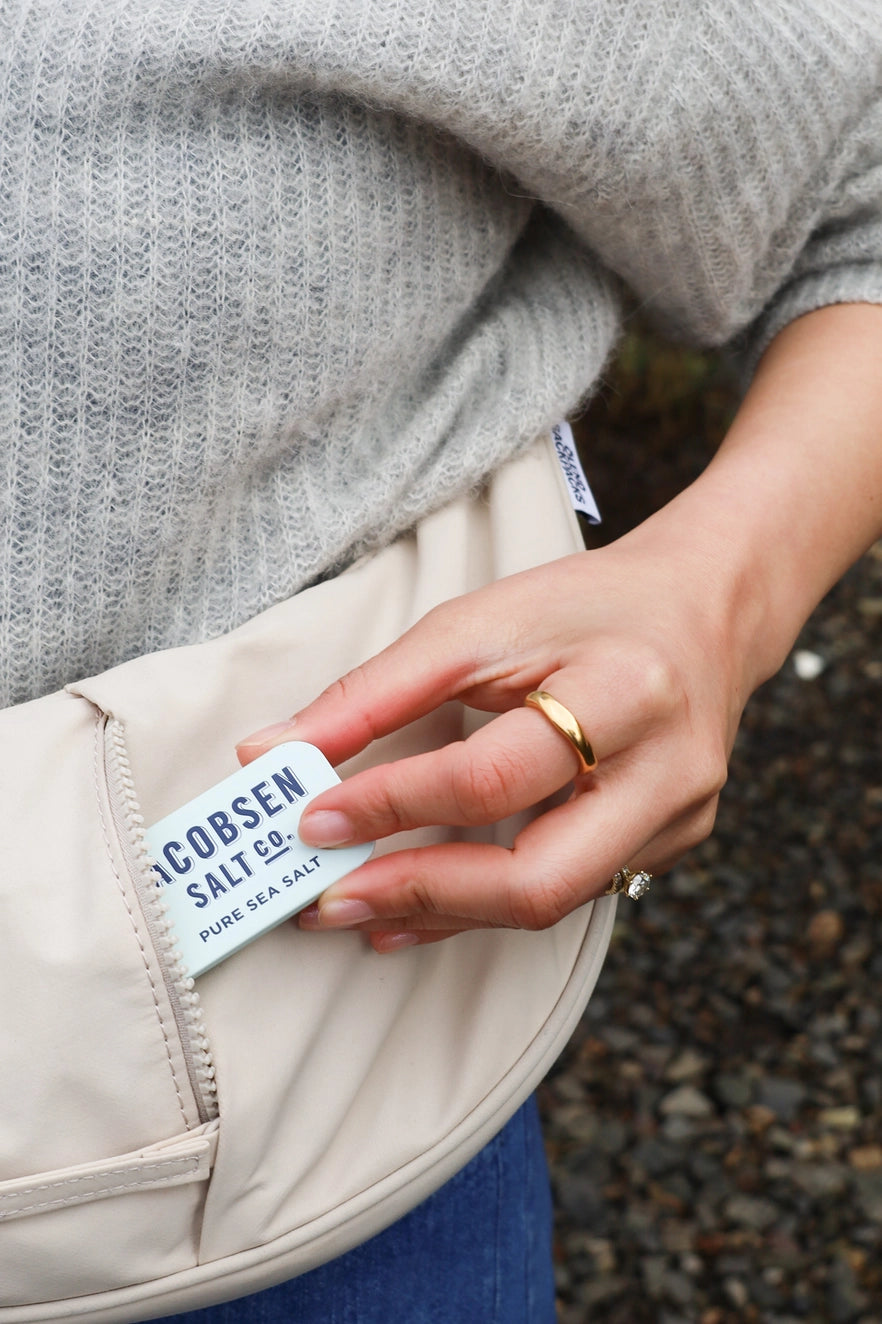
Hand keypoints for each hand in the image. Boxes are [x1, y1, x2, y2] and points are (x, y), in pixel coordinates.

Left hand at [236, 525, 752, 951]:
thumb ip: (374, 692)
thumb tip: (269, 754)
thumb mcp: (478, 622)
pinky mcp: (673, 846)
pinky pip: (570, 894)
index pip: (494, 774)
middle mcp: (668, 770)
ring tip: (357, 909)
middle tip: (329, 901)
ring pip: (552, 903)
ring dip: (443, 913)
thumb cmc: (584, 608)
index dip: (395, 804)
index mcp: (625, 689)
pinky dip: (485, 905)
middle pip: (540, 878)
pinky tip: (422, 904)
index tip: (310, 817)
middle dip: (423, 895)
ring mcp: (678, 820)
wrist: (704, 610)